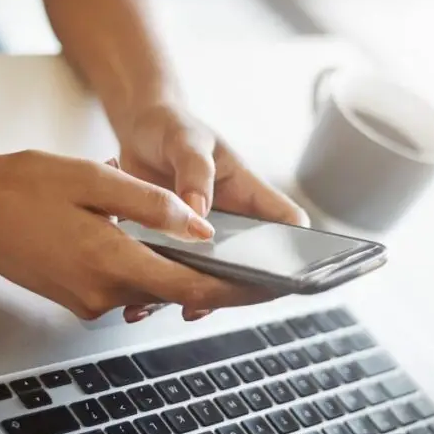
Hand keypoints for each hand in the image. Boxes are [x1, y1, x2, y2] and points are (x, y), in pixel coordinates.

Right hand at [0, 150, 277, 320]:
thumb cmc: (23, 186)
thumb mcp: (95, 180)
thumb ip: (153, 206)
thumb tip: (201, 227)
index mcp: (109, 263)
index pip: (188, 287)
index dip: (234, 289)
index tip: (268, 286)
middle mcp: (100, 293)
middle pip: (174, 292)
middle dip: (213, 279)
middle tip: (252, 265)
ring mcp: (85, 301)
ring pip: (150, 289)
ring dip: (176, 272)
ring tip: (208, 248)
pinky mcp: (75, 298)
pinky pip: (125, 287)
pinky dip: (147, 270)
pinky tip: (154, 247)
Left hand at [113, 104, 307, 321]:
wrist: (136, 129)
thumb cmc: (171, 126)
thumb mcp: (185, 140)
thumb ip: (195, 172)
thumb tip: (199, 214)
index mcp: (247, 192)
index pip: (289, 222)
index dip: (297, 247)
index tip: (285, 270)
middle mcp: (231, 219)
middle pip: (253, 263)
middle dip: (240, 287)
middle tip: (221, 297)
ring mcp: (202, 237)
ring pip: (213, 277)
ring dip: (199, 295)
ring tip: (182, 307)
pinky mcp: (173, 246)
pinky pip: (174, 275)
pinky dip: (160, 291)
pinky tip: (142, 302)